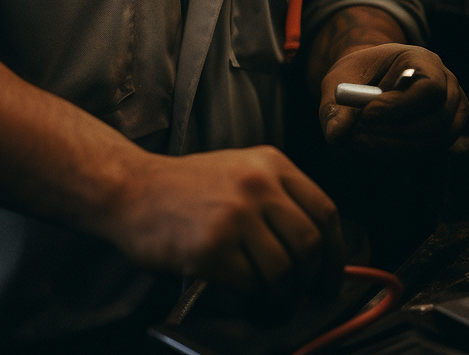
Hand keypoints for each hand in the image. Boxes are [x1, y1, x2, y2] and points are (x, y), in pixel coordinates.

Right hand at [105, 145, 343, 302]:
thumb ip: (276, 196)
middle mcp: (258, 184)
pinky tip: (248, 303)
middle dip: (312, 280)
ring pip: (284, 271)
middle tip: (304, 297)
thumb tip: (315, 245)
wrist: (131, 190)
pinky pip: (252, 286)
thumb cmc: (184, 187)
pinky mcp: (213, 248)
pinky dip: (255, 303)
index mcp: (270, 163)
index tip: (331, 275)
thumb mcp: (239, 170)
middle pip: (310, 244)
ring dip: (283, 298)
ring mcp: (235, 215)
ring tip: (272, 305)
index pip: (324, 211)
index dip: (336, 252)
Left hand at [319, 44, 468, 152]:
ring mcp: (453, 112)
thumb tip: (335, 135)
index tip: (366, 114)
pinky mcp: (446, 133)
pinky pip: (429, 150)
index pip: (430, 87)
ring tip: (359, 138)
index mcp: (425, 60)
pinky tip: (374, 142)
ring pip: (433, 139)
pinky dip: (399, 150)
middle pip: (436, 119)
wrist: (372, 78)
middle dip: (394, 130)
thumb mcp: (342, 79)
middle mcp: (448, 85)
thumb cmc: (360, 74)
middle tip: (357, 134)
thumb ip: (336, 105)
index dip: (400, 104)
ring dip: (393, 144)